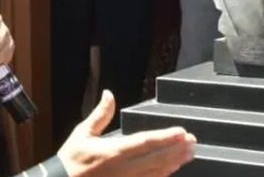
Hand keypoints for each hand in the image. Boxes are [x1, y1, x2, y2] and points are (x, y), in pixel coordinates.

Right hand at [58, 90, 195, 176]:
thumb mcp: (82, 134)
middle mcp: (122, 169)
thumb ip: (100, 115)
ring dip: (173, 163)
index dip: (165, 138)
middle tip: (192, 142)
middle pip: (155, 159)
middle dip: (176, 150)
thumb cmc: (71, 161)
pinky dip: (162, 176)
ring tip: (188, 154)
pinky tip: (171, 170)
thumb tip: (109, 94)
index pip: (145, 143)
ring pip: (155, 173)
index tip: (182, 132)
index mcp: (112, 152)